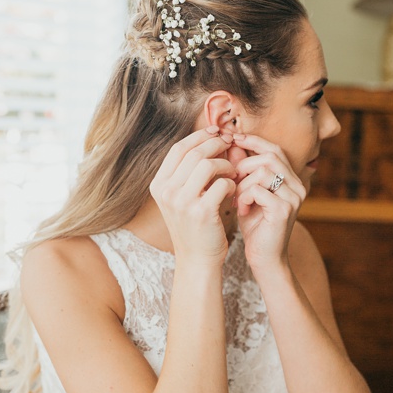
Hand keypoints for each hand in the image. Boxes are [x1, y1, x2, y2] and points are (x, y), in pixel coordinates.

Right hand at [149, 125, 236, 263]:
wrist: (197, 259)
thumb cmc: (195, 226)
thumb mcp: (184, 197)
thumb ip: (191, 172)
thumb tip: (213, 140)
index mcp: (159, 184)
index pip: (178, 148)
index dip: (199, 136)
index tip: (217, 132)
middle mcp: (166, 191)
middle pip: (193, 152)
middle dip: (216, 144)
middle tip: (232, 145)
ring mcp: (182, 201)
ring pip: (207, 164)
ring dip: (226, 164)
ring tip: (234, 172)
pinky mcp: (201, 212)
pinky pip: (221, 184)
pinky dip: (232, 183)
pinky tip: (234, 190)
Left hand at [228, 134, 304, 269]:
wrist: (264, 257)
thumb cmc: (255, 226)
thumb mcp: (246, 193)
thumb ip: (242, 171)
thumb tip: (232, 145)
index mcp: (291, 180)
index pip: (275, 150)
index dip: (254, 141)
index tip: (233, 138)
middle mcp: (297, 187)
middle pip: (270, 157)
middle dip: (245, 164)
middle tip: (232, 180)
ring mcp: (293, 198)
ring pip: (263, 172)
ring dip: (242, 184)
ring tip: (237, 199)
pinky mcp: (284, 209)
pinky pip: (258, 189)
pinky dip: (244, 196)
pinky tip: (242, 209)